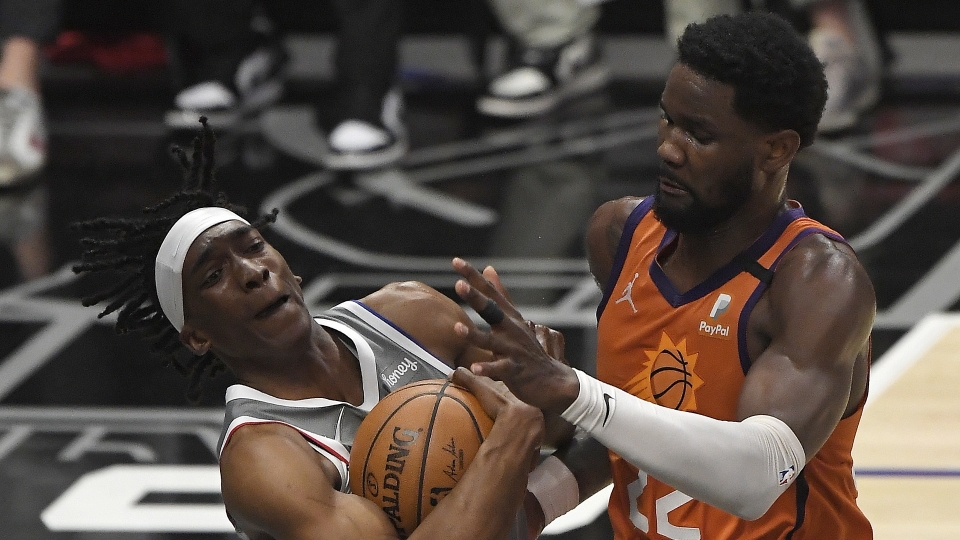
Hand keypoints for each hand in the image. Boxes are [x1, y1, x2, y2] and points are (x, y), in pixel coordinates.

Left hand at [451, 257, 579, 414]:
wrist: (551, 380)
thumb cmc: (527, 348)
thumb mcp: (514, 318)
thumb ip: (499, 294)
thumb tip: (488, 268)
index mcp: (508, 316)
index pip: (489, 292)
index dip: (473, 276)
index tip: (455, 261)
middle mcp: (511, 329)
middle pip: (491, 310)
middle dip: (476, 297)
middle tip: (459, 285)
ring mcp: (513, 349)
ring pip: (491, 341)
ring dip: (474, 335)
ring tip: (457, 328)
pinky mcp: (514, 370)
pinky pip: (499, 369)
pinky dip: (487, 368)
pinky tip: (474, 368)